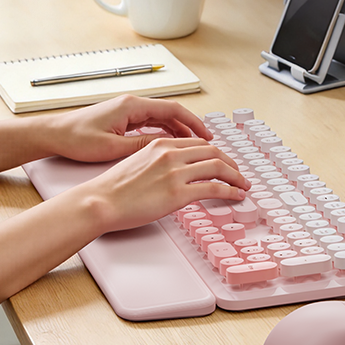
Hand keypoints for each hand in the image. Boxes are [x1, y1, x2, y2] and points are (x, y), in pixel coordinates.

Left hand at [44, 95, 211, 162]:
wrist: (53, 134)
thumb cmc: (76, 138)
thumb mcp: (113, 148)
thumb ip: (142, 146)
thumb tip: (166, 146)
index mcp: (131, 106)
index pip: (172, 109)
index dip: (193, 122)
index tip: (207, 134)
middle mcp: (131, 104)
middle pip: (170, 112)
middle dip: (189, 126)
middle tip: (206, 141)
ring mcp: (126, 111)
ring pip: (161, 118)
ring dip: (178, 130)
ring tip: (193, 145)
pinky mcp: (121, 119)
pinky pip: (150, 123)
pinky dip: (163, 132)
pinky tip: (170, 145)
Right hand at [69, 137, 249, 232]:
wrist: (101, 201)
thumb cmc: (113, 188)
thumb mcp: (137, 163)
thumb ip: (158, 162)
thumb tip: (173, 172)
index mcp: (160, 144)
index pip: (198, 143)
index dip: (215, 153)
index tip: (223, 162)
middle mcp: (170, 153)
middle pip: (212, 152)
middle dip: (230, 163)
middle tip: (238, 173)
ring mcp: (175, 172)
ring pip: (218, 167)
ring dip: (236, 177)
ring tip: (243, 185)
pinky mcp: (178, 193)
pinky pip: (214, 188)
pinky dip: (230, 191)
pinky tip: (236, 195)